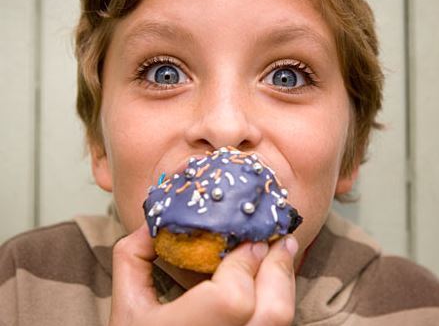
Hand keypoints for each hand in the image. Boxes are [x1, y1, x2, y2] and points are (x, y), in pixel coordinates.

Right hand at [109, 224, 297, 325]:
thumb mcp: (126, 302)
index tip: (248, 240)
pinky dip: (280, 298)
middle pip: (272, 311)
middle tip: (278, 238)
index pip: (232, 299)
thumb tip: (158, 220)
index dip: (245, 265)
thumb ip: (134, 256)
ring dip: (284, 280)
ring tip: (281, 252)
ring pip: (281, 320)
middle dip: (278, 267)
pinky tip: (271, 280)